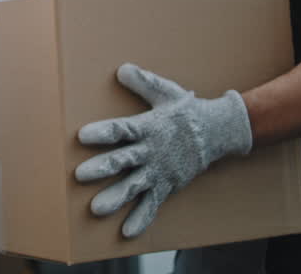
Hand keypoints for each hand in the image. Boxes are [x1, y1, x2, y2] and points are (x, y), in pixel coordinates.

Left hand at [75, 64, 252, 237]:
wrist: (220, 131)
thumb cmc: (187, 110)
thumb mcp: (166, 92)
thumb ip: (143, 83)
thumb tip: (120, 69)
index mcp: (149, 127)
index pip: (122, 129)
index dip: (103, 133)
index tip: (82, 136)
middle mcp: (152, 151)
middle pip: (123, 160)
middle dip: (102, 168)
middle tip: (80, 175)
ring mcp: (159, 170)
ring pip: (134, 185)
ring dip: (116, 197)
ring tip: (96, 208)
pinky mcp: (167, 184)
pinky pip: (153, 204)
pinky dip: (141, 218)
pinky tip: (126, 232)